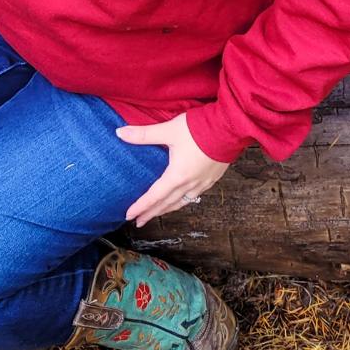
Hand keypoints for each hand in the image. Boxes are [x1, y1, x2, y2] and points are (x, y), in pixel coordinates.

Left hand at [115, 113, 229, 227]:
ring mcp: (203, 183)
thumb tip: (119, 133)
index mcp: (177, 175)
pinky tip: (181, 199)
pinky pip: (193, 197)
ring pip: (181, 202)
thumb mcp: (168, 130)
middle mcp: (190, 184)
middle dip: (151, 213)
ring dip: (167, 210)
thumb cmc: (199, 129)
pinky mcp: (212, 178)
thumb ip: (143, 134)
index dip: (141, 206)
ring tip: (157, 214)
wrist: (229, 128)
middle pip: (167, 204)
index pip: (154, 196)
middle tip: (139, 222)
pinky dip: (182, 202)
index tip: (129, 215)